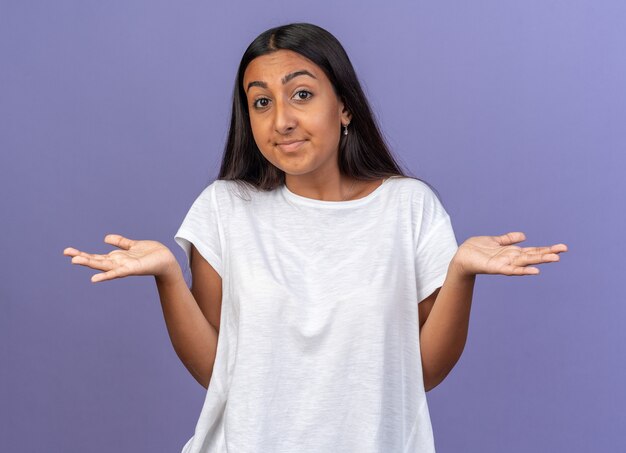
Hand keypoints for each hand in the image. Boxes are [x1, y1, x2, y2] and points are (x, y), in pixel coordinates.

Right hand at [63, 234, 179, 282]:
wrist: (166, 260)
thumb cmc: (151, 254)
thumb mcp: (132, 245)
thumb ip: (120, 242)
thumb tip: (105, 238)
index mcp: (117, 258)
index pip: (96, 256)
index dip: (82, 253)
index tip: (67, 251)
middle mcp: (118, 263)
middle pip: (96, 260)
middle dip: (81, 257)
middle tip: (66, 253)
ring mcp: (124, 267)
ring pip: (103, 266)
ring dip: (89, 264)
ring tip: (75, 261)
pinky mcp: (132, 269)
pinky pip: (117, 273)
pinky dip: (106, 276)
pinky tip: (94, 278)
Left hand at [451, 231, 567, 276]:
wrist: (462, 256)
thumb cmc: (477, 249)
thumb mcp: (495, 240)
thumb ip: (509, 239)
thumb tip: (524, 235)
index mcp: (512, 252)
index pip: (533, 250)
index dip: (547, 249)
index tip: (562, 247)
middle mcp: (511, 259)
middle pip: (533, 255)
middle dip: (548, 253)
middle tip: (564, 251)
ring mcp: (505, 264)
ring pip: (525, 262)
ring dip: (539, 260)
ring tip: (554, 259)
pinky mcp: (496, 268)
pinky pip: (512, 270)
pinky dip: (523, 270)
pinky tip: (535, 270)